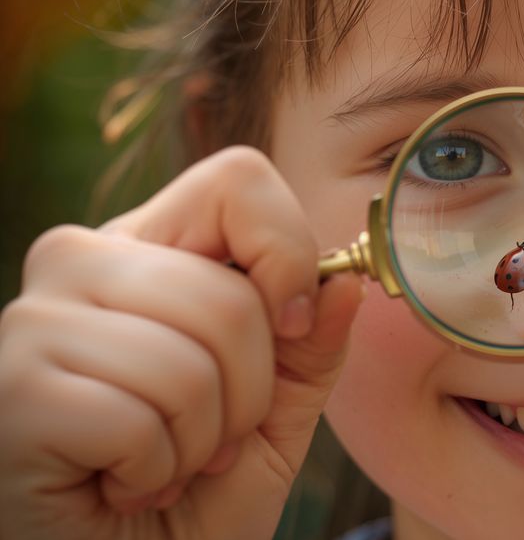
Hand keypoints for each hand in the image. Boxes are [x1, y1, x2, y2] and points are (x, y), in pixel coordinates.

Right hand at [0, 146, 362, 539]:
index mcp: (152, 246)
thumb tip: (344, 283)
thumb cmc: (200, 491)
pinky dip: (153, 472)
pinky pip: (136, 419)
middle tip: (214, 439)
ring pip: (187, 359)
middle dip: (252, 392)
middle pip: (229, 293)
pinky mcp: (13, 389)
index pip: (237, 180)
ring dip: (202, 440)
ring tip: (166, 463)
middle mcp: (82, 261)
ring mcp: (35, 320)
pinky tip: (122, 485)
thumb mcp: (279, 413)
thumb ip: (313, 346)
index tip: (294, 327)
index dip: (287, 254)